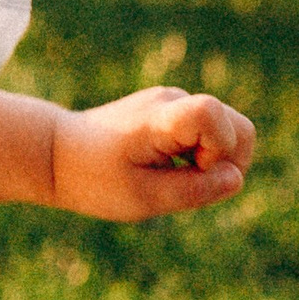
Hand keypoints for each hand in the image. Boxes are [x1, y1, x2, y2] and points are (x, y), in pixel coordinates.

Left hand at [50, 86, 254, 222]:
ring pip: (230, 128)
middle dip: (229, 162)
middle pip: (238, 125)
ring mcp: (174, 101)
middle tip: (188, 183)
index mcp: (159, 120)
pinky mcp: (173, 110)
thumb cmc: (96, 179)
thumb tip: (237, 179)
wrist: (60, 153)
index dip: (218, 150)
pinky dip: (204, 154)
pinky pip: (211, 131)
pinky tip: (172, 167)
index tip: (190, 169)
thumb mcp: (143, 198)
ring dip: (216, 160)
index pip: (212, 114)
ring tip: (176, 176)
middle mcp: (172, 100)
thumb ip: (193, 190)